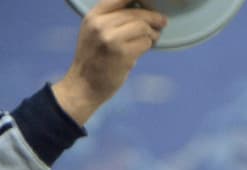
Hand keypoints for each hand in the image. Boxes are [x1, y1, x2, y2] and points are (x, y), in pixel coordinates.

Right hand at [51, 0, 166, 124]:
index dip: (139, 0)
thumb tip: (140, 8)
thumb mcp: (93, 31)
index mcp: (93, 16)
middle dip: (153, 17)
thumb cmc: (93, 58)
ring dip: (152, 33)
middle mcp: (101, 25)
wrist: (84, 85)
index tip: (150, 4)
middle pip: (136, 12)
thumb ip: (110, 18)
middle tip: (162, 22)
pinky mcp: (123, 55)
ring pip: (143, 27)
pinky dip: (149, 45)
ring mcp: (111, 40)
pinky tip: (146, 48)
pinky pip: (145, 43)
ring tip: (153, 37)